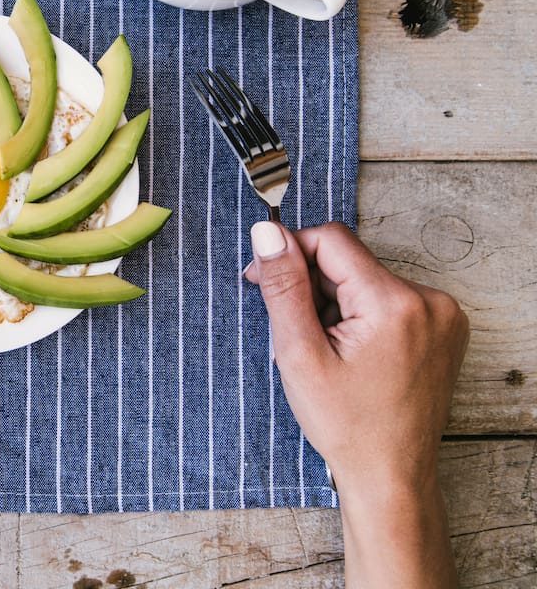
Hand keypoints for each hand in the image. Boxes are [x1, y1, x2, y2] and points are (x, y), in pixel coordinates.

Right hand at [246, 221, 467, 588]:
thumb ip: (284, 287)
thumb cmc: (346, 424)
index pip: (331, 240)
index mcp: (394, 302)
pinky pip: (388, 296)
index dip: (289, 254)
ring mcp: (442, 313)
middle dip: (313, 285)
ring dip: (335, 300)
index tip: (263, 281)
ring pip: (366, 277)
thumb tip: (267, 233)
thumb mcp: (300, 354)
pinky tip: (351, 349)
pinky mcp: (443, 325)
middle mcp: (429, 299)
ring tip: (327, 347)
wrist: (391, 473)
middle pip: (349, 260)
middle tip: (296, 331)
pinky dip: (360, 312)